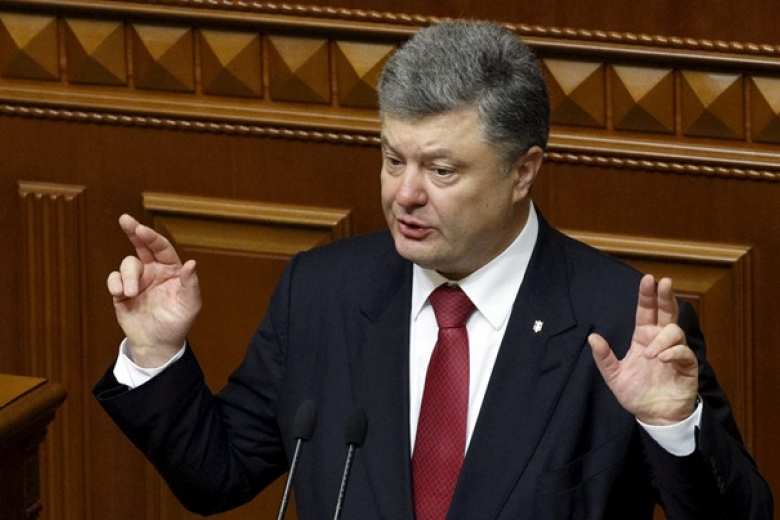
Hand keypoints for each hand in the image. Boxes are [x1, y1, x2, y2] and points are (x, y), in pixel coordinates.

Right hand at [106, 214, 201, 367]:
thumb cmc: (178, 322)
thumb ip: (190, 283)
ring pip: (128, 264)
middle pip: (141, 245)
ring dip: (128, 275)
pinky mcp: (122, 292)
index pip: (162, 248)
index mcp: (171, 270)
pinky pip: (114, 279)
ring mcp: (137, 280)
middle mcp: (153, 271)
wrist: (158, 343)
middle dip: (133, 231)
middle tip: (126, 220)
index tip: (141, 228)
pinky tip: (121, 293)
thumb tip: (191, 263)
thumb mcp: (190, 304)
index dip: (152, 237)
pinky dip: (115, 283)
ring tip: (132, 292)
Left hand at [588, 274, 698, 424]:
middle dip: (665, 296)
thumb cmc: (636, 393)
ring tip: (651, 354)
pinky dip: (673, 352)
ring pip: (674, 331)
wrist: (654, 416)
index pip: (646, 312)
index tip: (647, 280)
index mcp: (643, 338)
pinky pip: (683, 351)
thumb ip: (604, 357)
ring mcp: (675, 351)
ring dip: (662, 338)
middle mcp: (660, 340)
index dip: (646, 296)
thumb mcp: (614, 376)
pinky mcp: (687, 365)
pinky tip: (663, 359)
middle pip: (666, 312)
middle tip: (665, 283)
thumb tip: (592, 337)